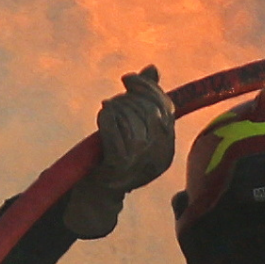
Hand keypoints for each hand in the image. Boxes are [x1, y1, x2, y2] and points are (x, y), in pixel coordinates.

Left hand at [62, 65, 176, 238]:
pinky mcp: (119, 166)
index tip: (127, 78)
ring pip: (133, 120)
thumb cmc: (114, 156)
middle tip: (114, 100)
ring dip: (117, 108)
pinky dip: (108, 118)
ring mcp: (140, 163)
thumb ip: (145, 100)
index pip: (166, 109)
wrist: (97, 195)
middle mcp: (159, 157)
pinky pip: (116, 132)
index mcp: (167, 148)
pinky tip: (103, 115)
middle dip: (129, 99)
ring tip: (107, 109)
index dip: (147, 88)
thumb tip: (152, 68)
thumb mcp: (135, 129)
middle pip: (149, 112)